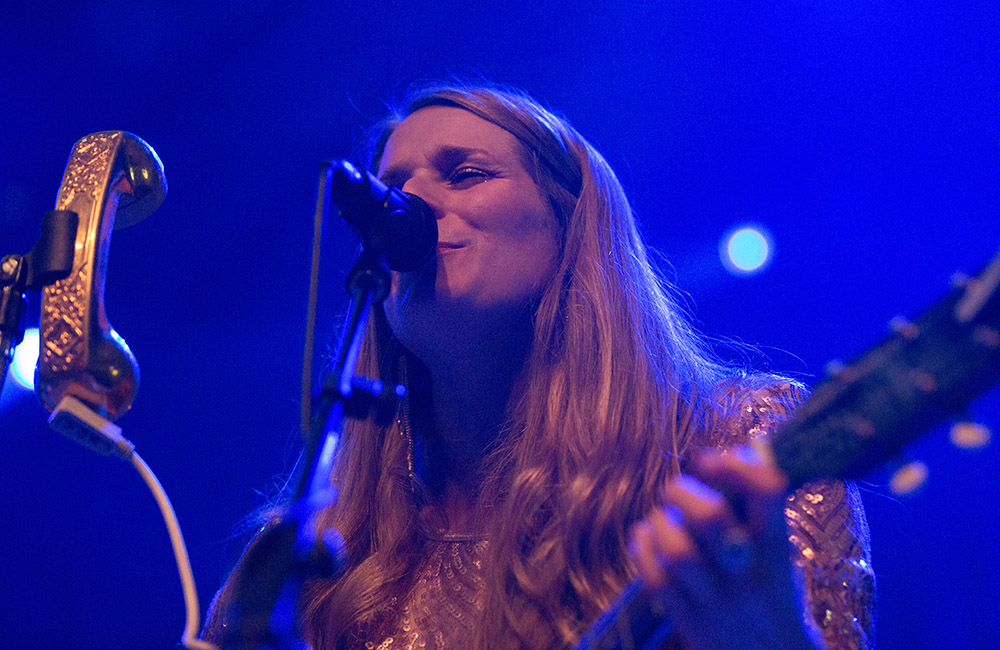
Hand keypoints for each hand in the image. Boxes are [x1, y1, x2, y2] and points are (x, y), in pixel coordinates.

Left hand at [628, 445, 822, 649]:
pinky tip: (645, 537)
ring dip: (661, 524)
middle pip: (712, 519)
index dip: (738, 464)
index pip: (768, 492)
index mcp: (777, 552)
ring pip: (678, 551)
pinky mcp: (691, 623)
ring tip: (661, 518)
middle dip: (684, 493)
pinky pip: (656, 580)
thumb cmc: (775, 598)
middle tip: (676, 489)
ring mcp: (718, 602)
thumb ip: (762, 510)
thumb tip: (753, 446)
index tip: (714, 458)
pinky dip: (642, 550)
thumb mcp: (780, 555)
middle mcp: (748, 575)